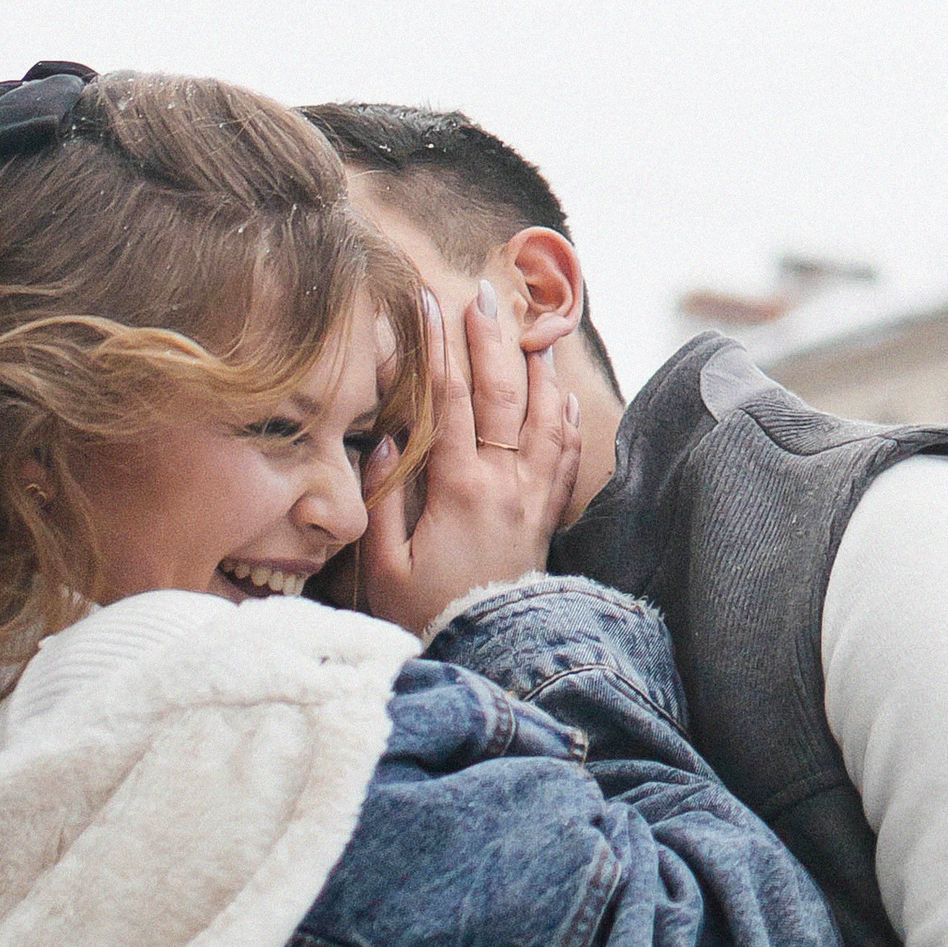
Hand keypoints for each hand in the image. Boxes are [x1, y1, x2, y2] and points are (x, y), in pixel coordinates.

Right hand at [361, 283, 581, 639]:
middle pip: (503, 394)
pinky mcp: (547, 516)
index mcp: (460, 488)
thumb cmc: (426, 612)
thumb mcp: (382, 566)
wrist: (489, 653)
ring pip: (543, 417)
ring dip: (538, 367)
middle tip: (487, 293)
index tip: (431, 303)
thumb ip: (383, 501)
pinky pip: (564, 456)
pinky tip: (563, 395)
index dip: (439, 348)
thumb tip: (388, 441)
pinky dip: (564, 419)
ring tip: (535, 327)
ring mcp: (533, 497)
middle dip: (493, 338)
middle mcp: (505, 483)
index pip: (450, 400)